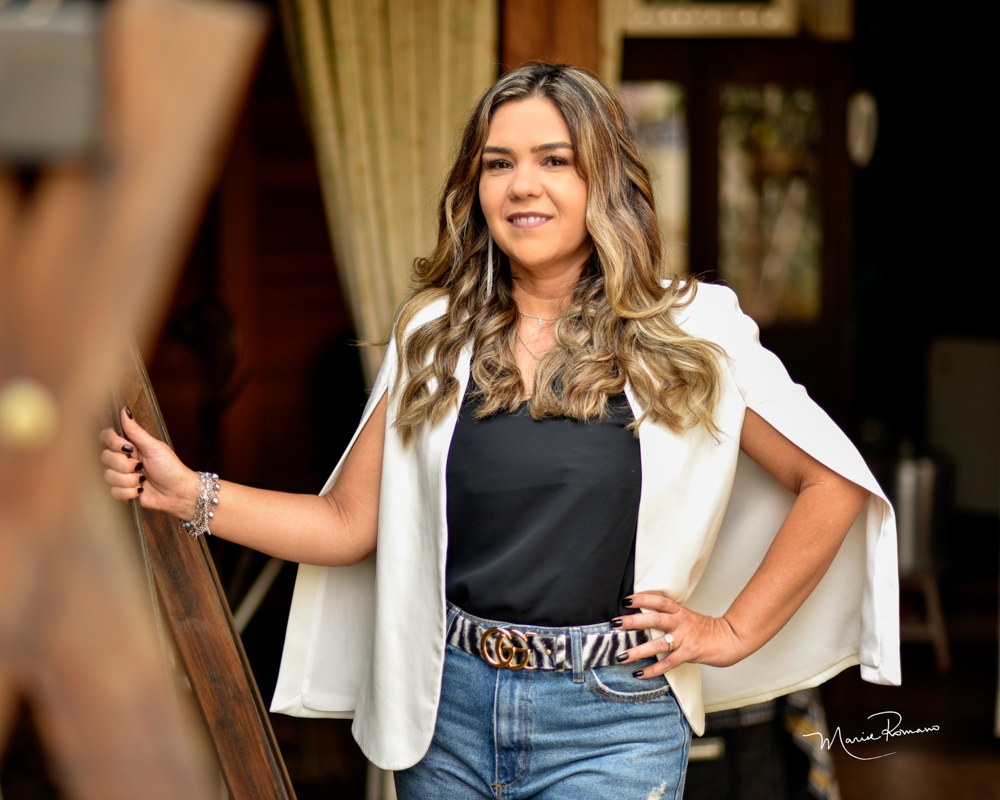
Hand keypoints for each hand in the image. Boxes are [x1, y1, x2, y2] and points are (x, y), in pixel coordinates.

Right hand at [99, 407, 198, 519]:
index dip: (112, 442)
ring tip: (142, 479)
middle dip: (124, 464)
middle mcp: (121, 459)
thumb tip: (125, 410)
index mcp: (129, 445)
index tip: (127, 447)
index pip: (105, 437)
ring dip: (129, 479)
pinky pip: (113, 491)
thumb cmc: (170, 468)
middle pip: (104, 457)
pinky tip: (140, 490)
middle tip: (140, 465)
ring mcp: (120, 475)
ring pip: (108, 475)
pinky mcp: (121, 491)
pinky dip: (129, 492)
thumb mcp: (154, 447)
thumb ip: (136, 431)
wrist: (178, 492)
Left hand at [611, 592, 744, 678]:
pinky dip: (653, 670)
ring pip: (658, 644)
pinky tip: (639, 674)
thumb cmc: (707, 630)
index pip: (660, 601)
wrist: (730, 639)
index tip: (627, 600)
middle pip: (654, 619)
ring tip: (621, 656)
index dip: (643, 598)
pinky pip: (668, 663)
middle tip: (615, 623)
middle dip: (633, 621)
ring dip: (638, 650)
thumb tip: (646, 620)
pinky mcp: (689, 654)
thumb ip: (670, 617)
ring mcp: (685, 639)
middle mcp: (681, 623)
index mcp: (680, 611)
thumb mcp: (687, 617)